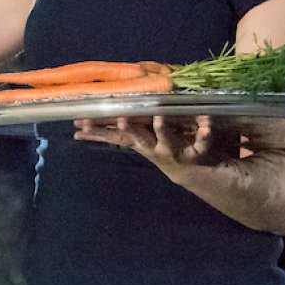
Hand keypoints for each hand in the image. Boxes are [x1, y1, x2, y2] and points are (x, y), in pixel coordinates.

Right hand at [73, 114, 220, 168]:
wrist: (198, 175)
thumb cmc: (167, 147)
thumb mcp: (146, 138)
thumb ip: (127, 126)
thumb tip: (99, 110)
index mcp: (141, 141)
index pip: (115, 135)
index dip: (97, 130)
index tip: (79, 124)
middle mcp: (154, 148)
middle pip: (137, 137)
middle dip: (128, 129)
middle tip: (119, 119)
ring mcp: (175, 151)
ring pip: (166, 140)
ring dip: (162, 128)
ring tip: (160, 117)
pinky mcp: (197, 153)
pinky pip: (202, 141)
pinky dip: (204, 132)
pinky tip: (206, 122)